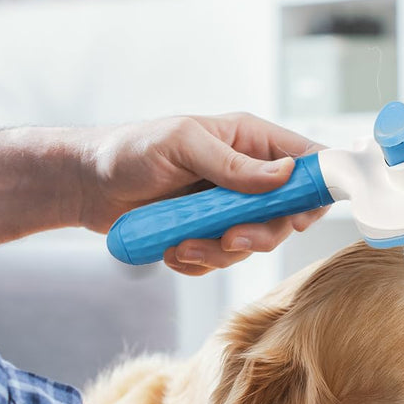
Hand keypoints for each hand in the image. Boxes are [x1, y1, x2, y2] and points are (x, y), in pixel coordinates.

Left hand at [77, 113, 327, 274]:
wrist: (89, 185)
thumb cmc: (132, 150)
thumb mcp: (183, 145)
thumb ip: (234, 164)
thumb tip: (285, 174)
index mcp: (249, 140)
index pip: (306, 161)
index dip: (315, 190)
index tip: (300, 218)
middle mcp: (246, 176)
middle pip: (285, 215)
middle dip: (260, 234)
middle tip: (230, 237)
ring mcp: (227, 209)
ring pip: (252, 244)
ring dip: (220, 252)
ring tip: (183, 244)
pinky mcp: (206, 235)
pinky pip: (221, 261)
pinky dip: (198, 262)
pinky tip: (173, 249)